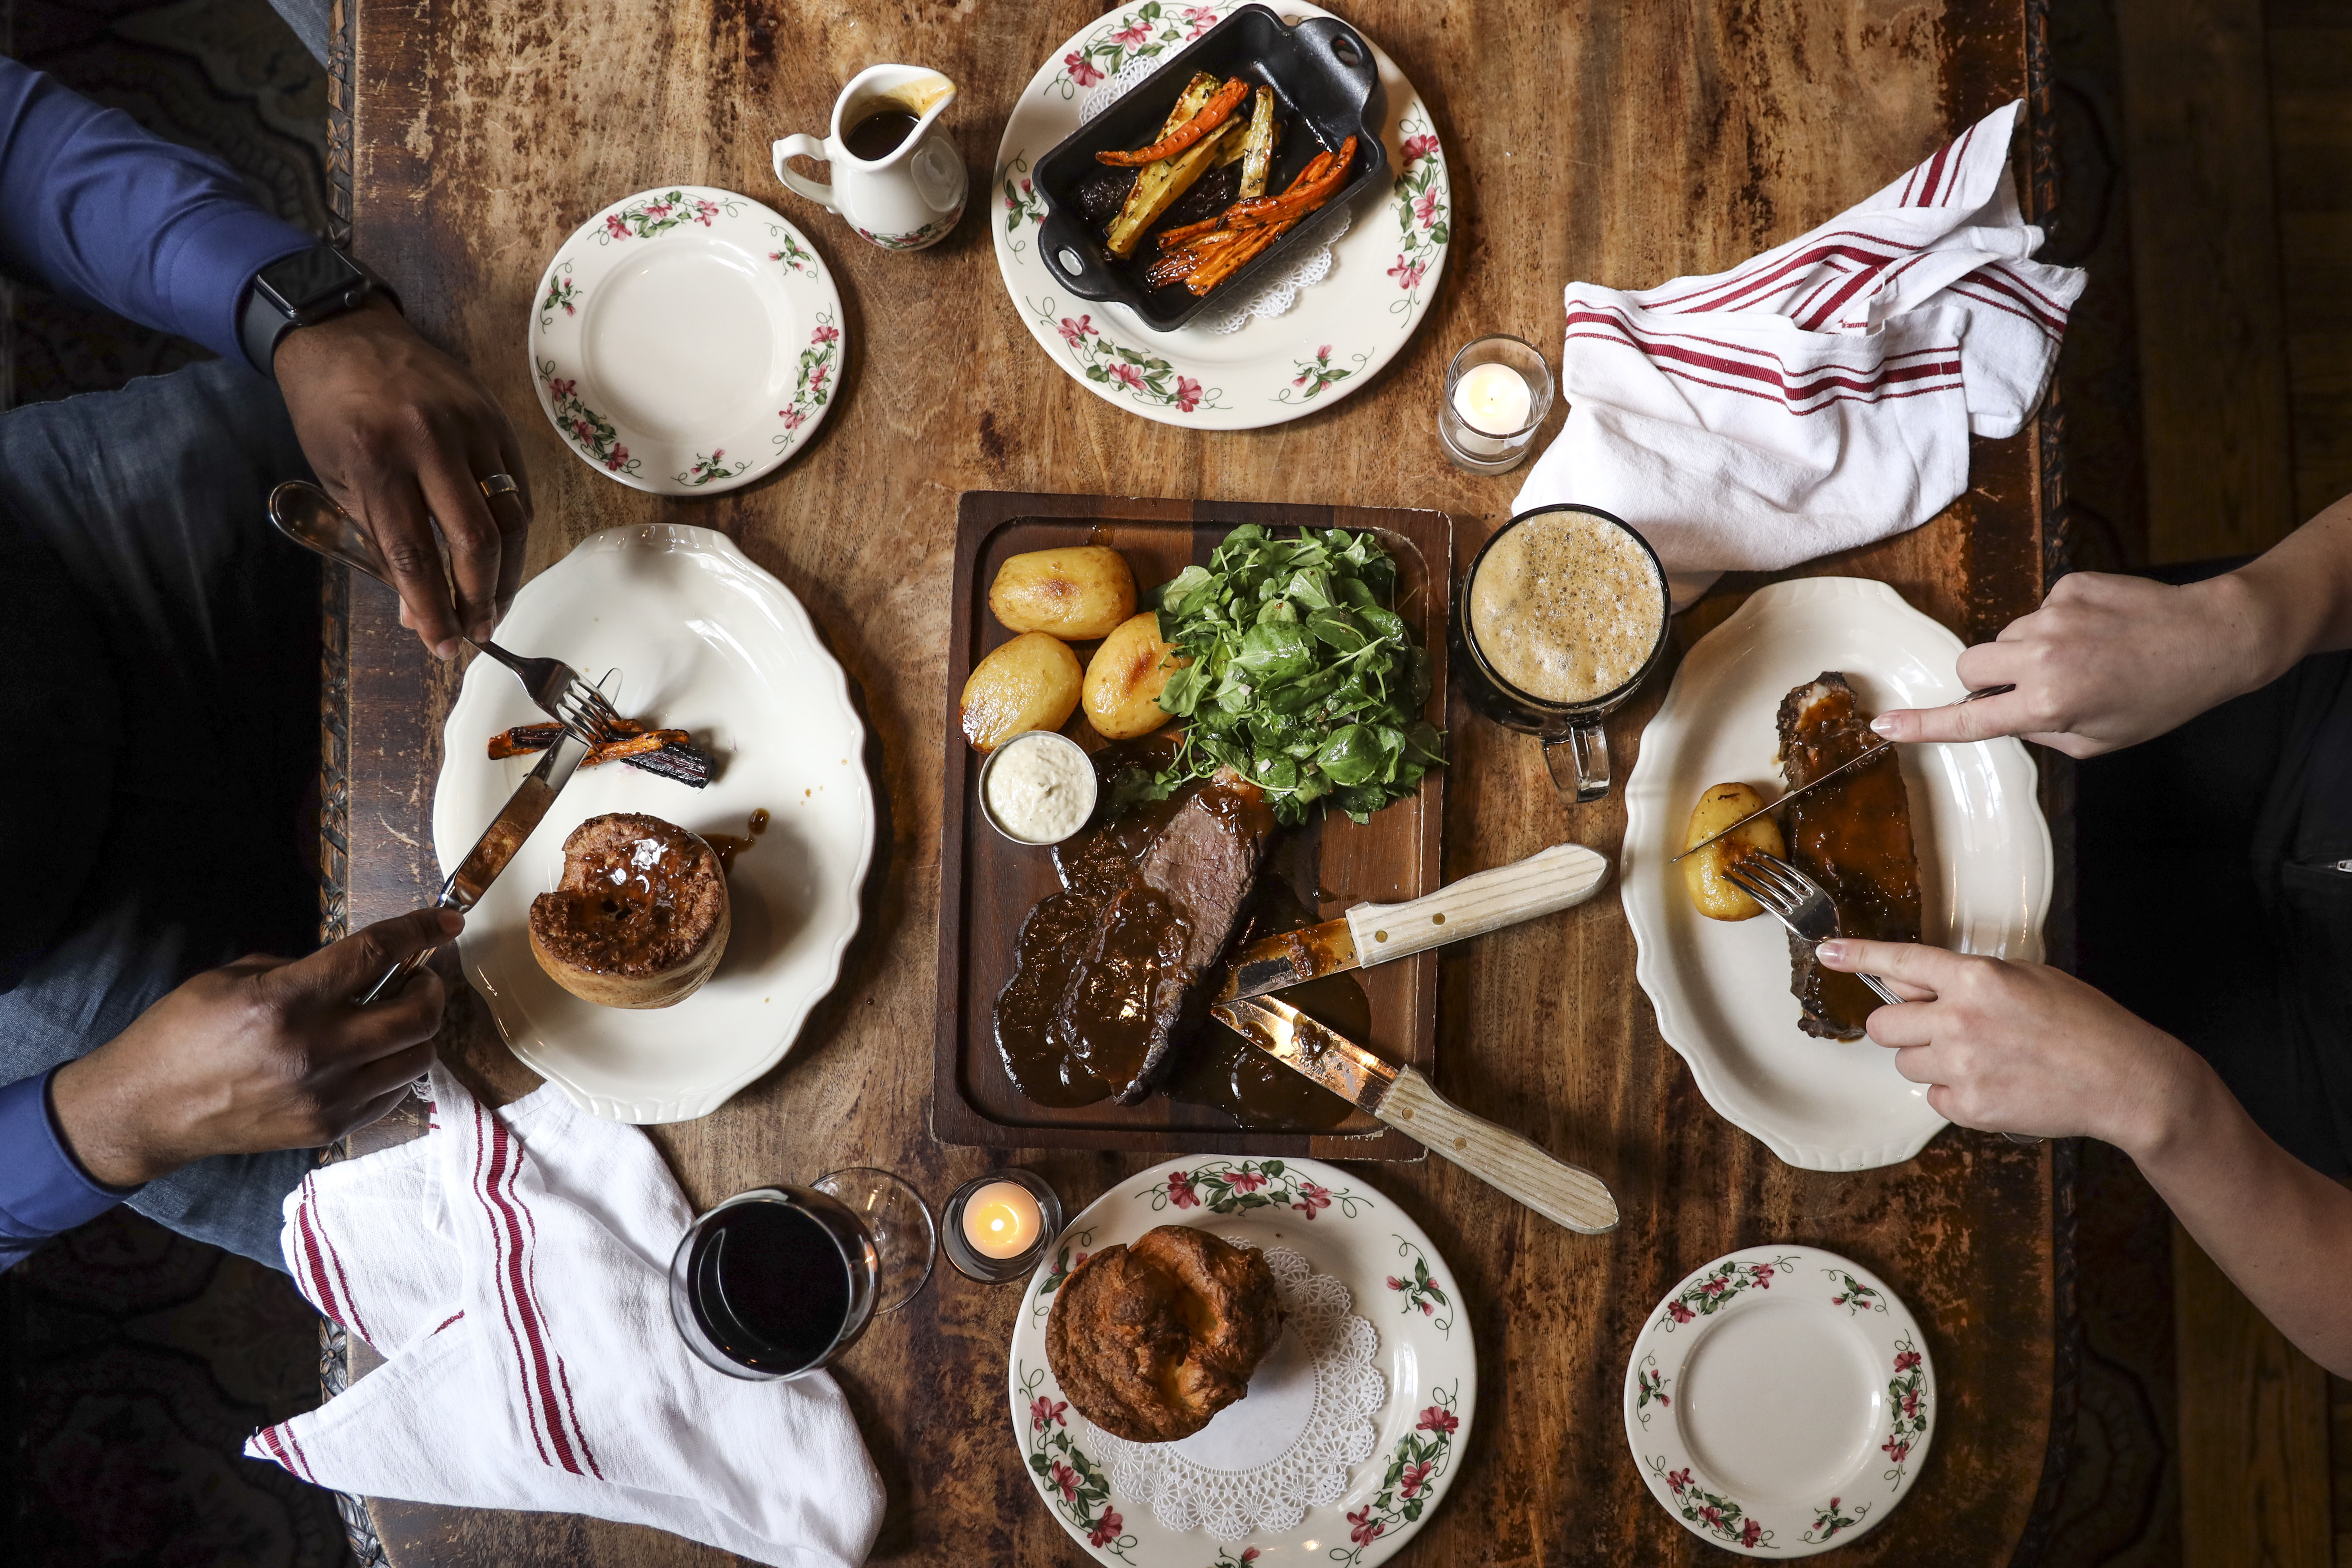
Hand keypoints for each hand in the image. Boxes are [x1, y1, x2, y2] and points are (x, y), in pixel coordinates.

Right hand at [48, 909, 459, 1187]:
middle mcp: (315, 1050)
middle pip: (417, 1014)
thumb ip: (300, 969)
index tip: (446, 921)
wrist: (147, 1110)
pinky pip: (393, 1095)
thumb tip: (357, 967)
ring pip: (417, 1058)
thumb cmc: (181, 1034)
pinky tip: (376, 1055)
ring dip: (419, 1031)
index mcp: (286, 1001)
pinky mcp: (327, 1129)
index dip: (419, 931)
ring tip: (397, 1017)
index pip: (375, 955)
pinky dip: (396, 1069)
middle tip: (417, 977)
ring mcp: (327, 1096)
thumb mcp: (231, 979)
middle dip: (431, 987)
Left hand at [274, 295, 532, 658]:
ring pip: (510, 517)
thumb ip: (377, 541)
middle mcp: (427, 443)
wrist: (344, 332)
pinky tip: (505, 558)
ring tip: (494, 605)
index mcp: (375, 462)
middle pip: (475, 540)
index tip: (439, 645)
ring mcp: (469, 428)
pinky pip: (518, 487)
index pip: (413, 554)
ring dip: (507, 572)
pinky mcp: (494, 419)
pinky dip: (516, 531)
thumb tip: (417, 609)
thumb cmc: (330, 410)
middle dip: (479, 597)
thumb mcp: (335, 477)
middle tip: (476, 632)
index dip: (432, 608)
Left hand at [1817, 938, 2201, 1148]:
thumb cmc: (2084, 1023)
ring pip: (1903, 1063)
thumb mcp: (2026, 977)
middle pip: (1884, 1025)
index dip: (1857, 955)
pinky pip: (1931, 1096)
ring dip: (1927, 1059)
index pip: (1900, 962)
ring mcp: (1961, 1066)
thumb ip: (1966, 977)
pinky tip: (1991, 1082)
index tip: (1827, 953)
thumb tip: (1914, 979)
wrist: (2124, 1080)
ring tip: (1979, 1057)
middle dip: (1901, 1027)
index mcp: (1976, 979)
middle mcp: (1960, 1020)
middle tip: (1937, 1029)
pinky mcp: (1969, 1106)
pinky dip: (1952, 1091)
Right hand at [1864, 570, 2275, 757]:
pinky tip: (2101, 630)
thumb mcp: (2099, 739)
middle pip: (1971, 665)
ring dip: (2029, 650)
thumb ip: (2041, 730)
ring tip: (2086, 656)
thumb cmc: (2161, 698)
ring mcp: (2053, 616)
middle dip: (1985, 678)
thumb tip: (2002, 711)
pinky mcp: (2069, 585)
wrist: (2215, 637)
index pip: (1969, 719)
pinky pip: (2041, 610)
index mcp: (2048, 704)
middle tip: (2026, 687)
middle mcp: (2042, 657)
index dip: (1922, 726)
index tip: (1884, 727)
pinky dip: (2060, 623)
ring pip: (2008, 636)